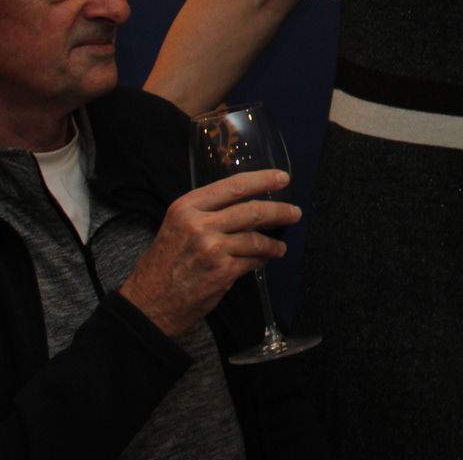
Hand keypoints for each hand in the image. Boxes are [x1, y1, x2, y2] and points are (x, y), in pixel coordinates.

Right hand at [116, 169, 299, 338]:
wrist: (147, 305)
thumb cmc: (162, 266)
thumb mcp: (175, 227)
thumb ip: (205, 214)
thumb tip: (243, 205)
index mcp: (186, 208)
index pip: (233, 186)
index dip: (263, 180)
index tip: (283, 178)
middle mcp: (199, 224)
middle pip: (252, 210)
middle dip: (279, 211)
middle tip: (294, 213)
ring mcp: (212, 248)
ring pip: (256, 238)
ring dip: (273, 244)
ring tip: (279, 247)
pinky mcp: (222, 271)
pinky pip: (253, 260)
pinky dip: (262, 260)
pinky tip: (263, 261)